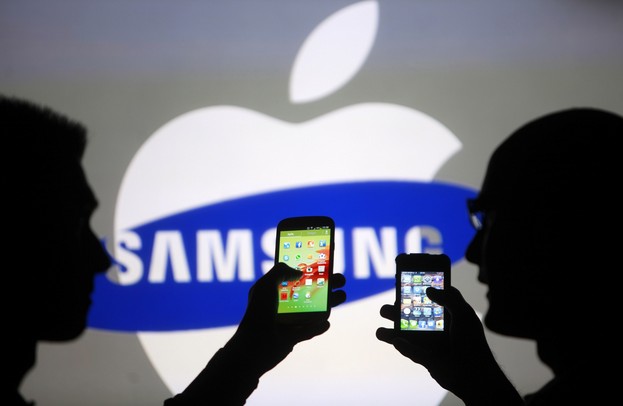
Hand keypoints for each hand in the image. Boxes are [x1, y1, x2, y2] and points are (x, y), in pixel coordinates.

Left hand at [227, 262, 345, 373]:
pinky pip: (310, 330)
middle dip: (326, 284)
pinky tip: (326, 323)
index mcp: (275, 290)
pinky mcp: (294, 337)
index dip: (308, 268)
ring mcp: (290, 320)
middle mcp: (283, 303)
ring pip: (314, 310)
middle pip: (309, 291)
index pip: (293, 275)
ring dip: (329, 303)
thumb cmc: (258, 313)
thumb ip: (281, 271)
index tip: (324, 261)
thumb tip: (298, 272)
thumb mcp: (265, 285)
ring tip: (341, 296)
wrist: (254, 346)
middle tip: (339, 278)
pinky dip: (318, 327)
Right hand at [376, 286, 522, 404]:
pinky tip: (396, 341)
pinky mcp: (424, 357)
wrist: (475, 376)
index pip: (427, 297)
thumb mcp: (464, 315)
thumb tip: (429, 289)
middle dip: (396, 310)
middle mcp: (433, 325)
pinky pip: (409, 350)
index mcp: (443, 312)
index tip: (402, 279)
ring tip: (380, 331)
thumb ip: (449, 298)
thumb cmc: (473, 344)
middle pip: (410, 314)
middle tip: (390, 306)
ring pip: (403, 333)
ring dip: (390, 331)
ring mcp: (427, 341)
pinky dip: (402, 346)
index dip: (415, 289)